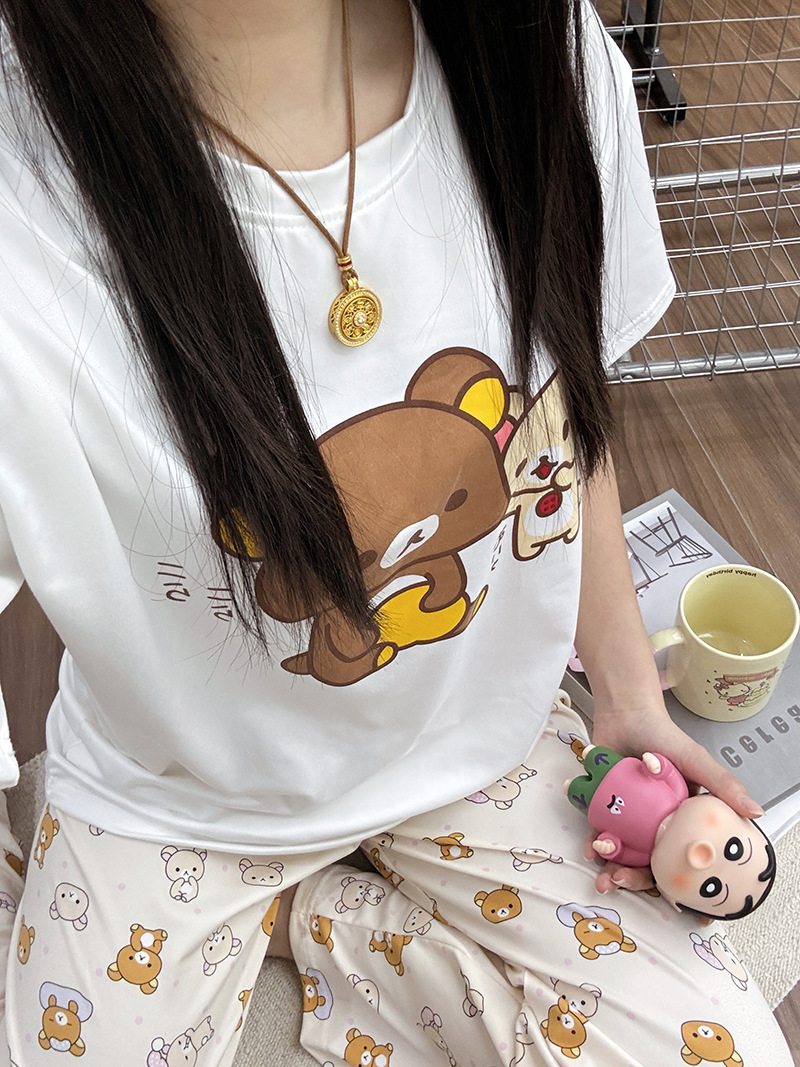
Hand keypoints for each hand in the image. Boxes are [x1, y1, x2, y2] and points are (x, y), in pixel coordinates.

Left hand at [585, 697, 763, 917]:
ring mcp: (632, 819)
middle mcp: (659, 824)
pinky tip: (590, 849)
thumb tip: (757, 814)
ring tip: (604, 871)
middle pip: (653, 862)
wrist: (625, 713)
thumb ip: (723, 785)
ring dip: (613, 866)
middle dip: (639, 879)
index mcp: (684, 821)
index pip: (689, 859)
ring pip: (625, 854)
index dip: (693, 888)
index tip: (695, 917)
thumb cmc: (663, 736)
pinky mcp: (607, 809)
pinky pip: (601, 833)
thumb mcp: (696, 761)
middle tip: (625, 882)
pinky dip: (595, 844)